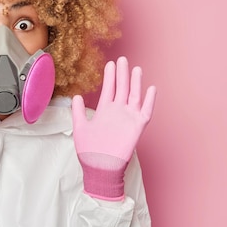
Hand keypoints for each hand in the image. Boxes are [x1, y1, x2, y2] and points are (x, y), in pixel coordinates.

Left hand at [72, 56, 155, 199]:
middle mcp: (118, 112)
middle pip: (122, 88)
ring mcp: (128, 118)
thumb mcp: (79, 128)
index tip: (110, 63)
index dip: (110, 76)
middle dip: (122, 74)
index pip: (109, 89)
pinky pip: (145, 111)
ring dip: (135, 83)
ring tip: (136, 69)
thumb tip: (76, 96)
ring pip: (134, 96)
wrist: (99, 168)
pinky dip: (149, 100)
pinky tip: (150, 88)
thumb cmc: (89, 151)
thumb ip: (78, 112)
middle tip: (122, 59)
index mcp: (105, 111)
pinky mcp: (137, 127)